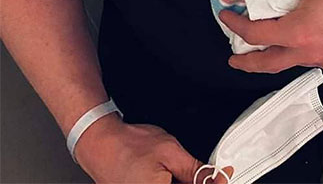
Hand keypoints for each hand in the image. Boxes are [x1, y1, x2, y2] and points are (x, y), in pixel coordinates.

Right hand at [74, 112, 206, 182]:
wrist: (100, 144)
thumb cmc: (128, 146)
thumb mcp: (171, 152)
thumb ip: (195, 170)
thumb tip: (217, 177)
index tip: (221, 176)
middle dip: (196, 181)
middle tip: (204, 171)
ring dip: (183, 181)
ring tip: (176, 168)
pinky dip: (171, 181)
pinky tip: (170, 174)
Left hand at [221, 0, 322, 73]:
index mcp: (300, 31)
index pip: (257, 34)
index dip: (236, 26)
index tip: (226, 15)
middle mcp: (312, 51)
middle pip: (270, 63)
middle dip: (248, 63)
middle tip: (234, 60)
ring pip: (295, 62)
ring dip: (278, 57)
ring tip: (270, 48)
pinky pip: (317, 59)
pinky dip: (303, 53)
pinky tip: (308, 41)